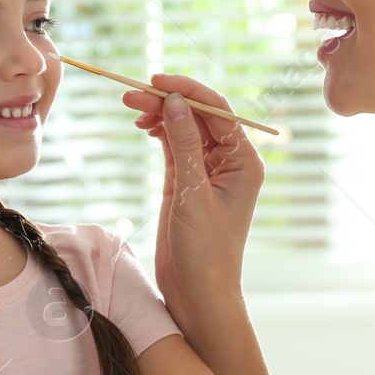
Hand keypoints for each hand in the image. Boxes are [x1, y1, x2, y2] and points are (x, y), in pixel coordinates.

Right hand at [122, 74, 263, 333]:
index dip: (188, 90)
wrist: (198, 294)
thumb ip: (184, 146)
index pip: (218, 111)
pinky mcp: (187, 182)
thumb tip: (176, 102)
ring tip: (129, 106)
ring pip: (184, 128)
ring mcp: (207, 171)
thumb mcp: (192, 195)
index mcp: (245, 162)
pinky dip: (160, 132)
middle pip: (198, 116)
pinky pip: (175, 146)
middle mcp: (230, 161)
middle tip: (131, 94)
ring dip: (160, 114)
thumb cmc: (206, 251)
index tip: (157, 81)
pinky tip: (144, 125)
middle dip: (167, 101)